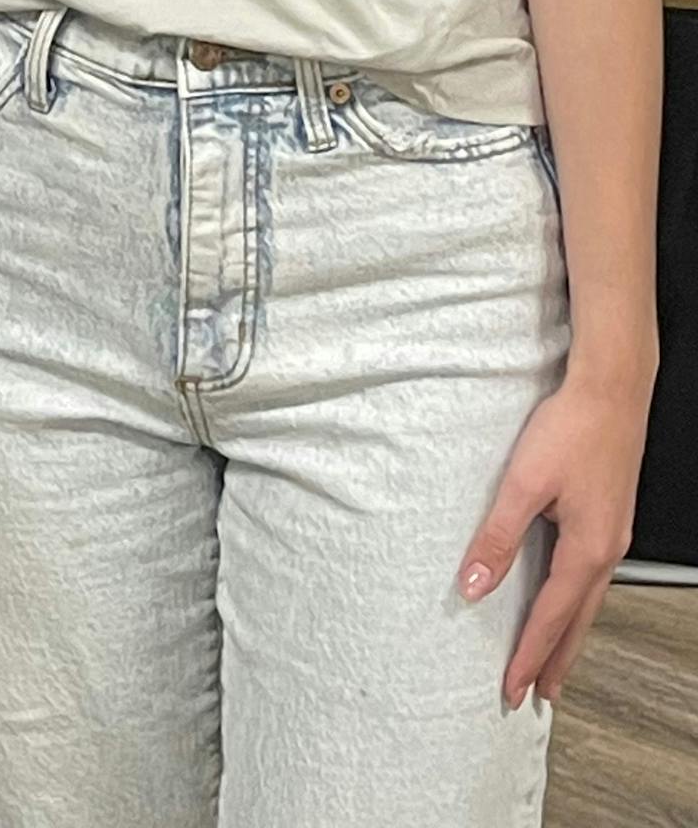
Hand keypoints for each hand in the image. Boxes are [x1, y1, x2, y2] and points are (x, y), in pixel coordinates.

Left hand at [459, 369, 651, 707]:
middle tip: (538, 694)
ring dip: (568, 634)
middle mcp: (606, 552)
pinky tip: (568, 600)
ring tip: (552, 661)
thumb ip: (497, 538)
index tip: (513, 687)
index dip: (529, 655)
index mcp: (586, 551)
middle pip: (577, 621)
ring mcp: (612, 537)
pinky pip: (592, 577)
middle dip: (555, 660)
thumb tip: (473, 585)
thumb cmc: (571, 429)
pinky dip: (578, 603)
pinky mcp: (609, 519)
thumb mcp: (524, 484)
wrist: (612, 391)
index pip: (550, 618)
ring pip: (588, 601)